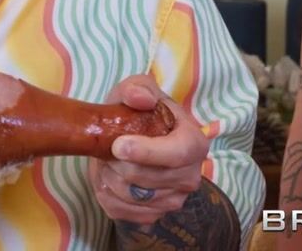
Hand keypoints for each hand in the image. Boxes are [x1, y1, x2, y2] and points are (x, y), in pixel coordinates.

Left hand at [86, 74, 207, 224]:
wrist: (128, 135)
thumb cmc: (137, 111)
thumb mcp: (137, 88)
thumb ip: (138, 89)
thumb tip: (141, 98)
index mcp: (195, 142)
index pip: (177, 154)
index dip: (147, 152)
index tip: (119, 145)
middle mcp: (191, 176)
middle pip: (148, 178)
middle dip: (118, 162)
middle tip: (108, 146)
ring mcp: (174, 199)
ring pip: (132, 196)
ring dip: (109, 177)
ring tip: (108, 159)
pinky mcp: (152, 214)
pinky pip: (122, 211)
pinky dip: (106, 194)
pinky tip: (108, 177)